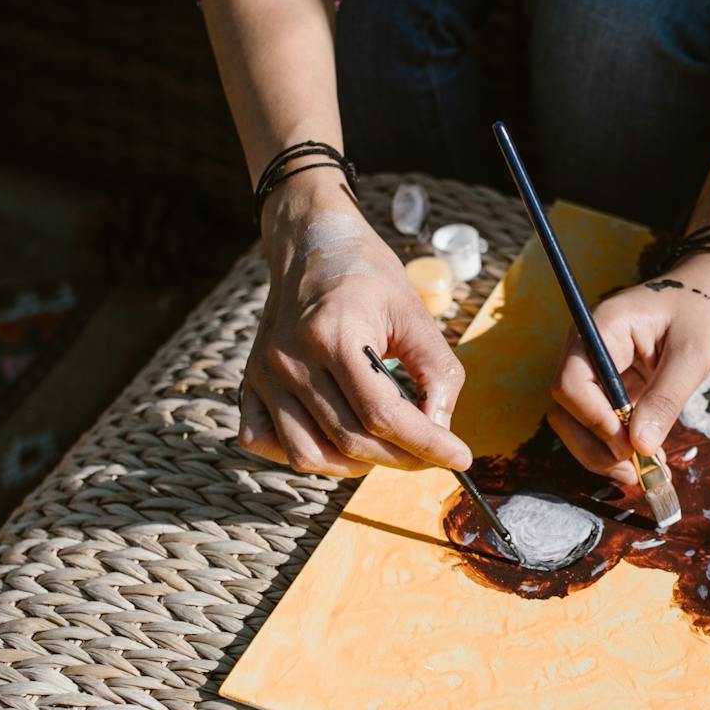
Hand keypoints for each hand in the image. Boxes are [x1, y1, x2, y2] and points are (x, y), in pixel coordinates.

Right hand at [240, 178, 470, 476]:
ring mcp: (263, 375)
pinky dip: (305, 455)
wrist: (311, 244)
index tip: (460, 458)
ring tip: (385, 446)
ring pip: (308, 455)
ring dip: (355, 465)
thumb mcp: (414, 312)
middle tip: (430, 453)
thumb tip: (442, 431)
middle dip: (400, 457)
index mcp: (333, 334)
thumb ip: (437, 371)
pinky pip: (267, 443)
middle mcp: (290, 359)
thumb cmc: (367, 276)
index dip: (426, 444)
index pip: (381, 413)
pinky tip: (336, 440)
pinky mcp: (250, 383)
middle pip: (349, 440)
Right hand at [546, 251, 709, 482]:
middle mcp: (589, 348)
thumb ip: (665, 398)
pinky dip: (617, 446)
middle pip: (566, 409)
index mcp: (602, 327)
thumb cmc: (707, 307)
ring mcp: (599, 368)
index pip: (571, 382)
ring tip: (645, 473)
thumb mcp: (695, 353)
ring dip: (603, 454)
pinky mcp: (613, 384)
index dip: (594, 421)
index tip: (630, 447)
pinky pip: (601, 421)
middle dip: (595, 446)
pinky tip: (647, 460)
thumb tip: (639, 447)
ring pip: (577, 422)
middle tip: (637, 473)